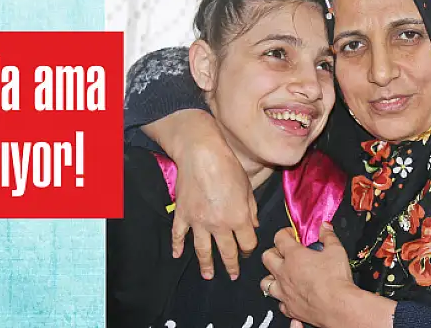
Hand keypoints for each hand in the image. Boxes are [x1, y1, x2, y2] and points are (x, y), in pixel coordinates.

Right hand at [142, 109, 258, 279]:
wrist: (201, 154)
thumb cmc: (228, 166)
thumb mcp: (247, 187)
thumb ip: (251, 209)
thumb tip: (253, 224)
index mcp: (239, 218)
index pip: (247, 243)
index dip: (249, 248)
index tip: (247, 250)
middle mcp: (219, 225)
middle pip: (227, 251)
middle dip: (231, 264)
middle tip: (232, 274)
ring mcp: (198, 222)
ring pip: (203, 250)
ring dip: (206, 265)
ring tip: (208, 276)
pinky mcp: (183, 214)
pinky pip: (179, 235)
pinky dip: (177, 246)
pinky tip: (177, 255)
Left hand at [261, 224, 395, 326]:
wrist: (338, 307)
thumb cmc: (335, 281)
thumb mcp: (336, 251)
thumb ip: (328, 236)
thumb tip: (325, 227)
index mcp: (293, 256)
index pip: (279, 237)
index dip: (285, 233)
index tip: (291, 235)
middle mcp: (284, 273)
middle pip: (267, 257)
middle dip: (273, 252)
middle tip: (284, 252)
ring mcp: (284, 292)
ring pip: (266, 282)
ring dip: (272, 277)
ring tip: (282, 275)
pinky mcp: (289, 308)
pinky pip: (279, 303)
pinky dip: (283, 300)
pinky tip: (291, 297)